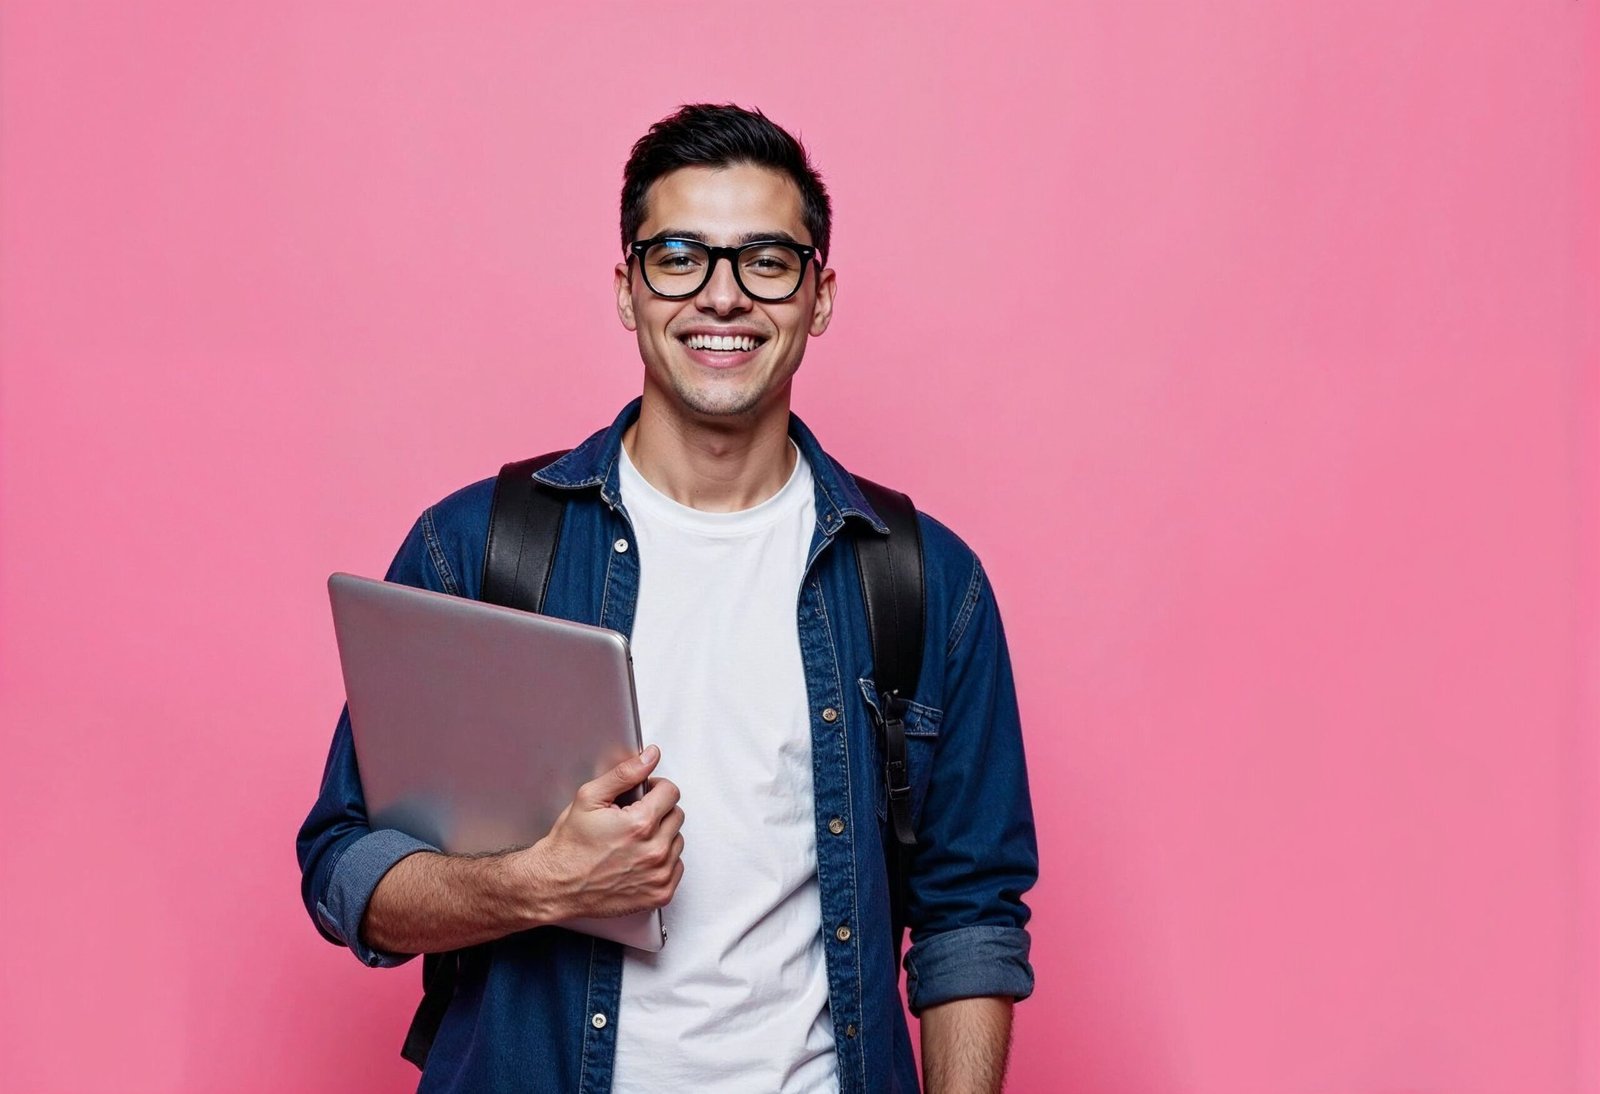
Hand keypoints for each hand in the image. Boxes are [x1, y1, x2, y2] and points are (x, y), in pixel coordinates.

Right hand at [517, 745, 684, 920]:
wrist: (557, 886)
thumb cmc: (569, 847)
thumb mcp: (590, 798)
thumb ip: (625, 773)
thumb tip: (650, 757)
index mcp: (640, 824)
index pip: (671, 792)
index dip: (655, 789)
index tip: (644, 795)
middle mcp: (654, 851)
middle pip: (676, 815)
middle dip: (658, 812)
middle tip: (633, 818)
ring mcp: (659, 875)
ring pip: (677, 841)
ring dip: (661, 837)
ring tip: (633, 840)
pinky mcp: (660, 894)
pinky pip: (676, 867)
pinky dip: (662, 861)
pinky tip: (638, 859)